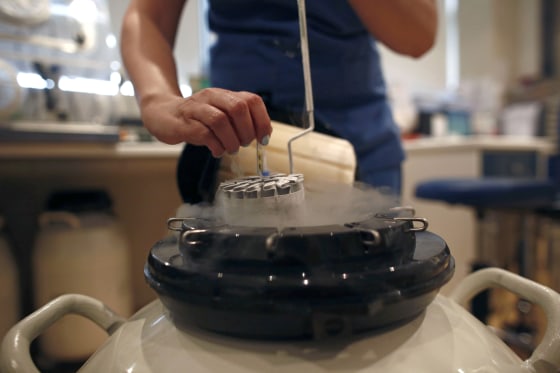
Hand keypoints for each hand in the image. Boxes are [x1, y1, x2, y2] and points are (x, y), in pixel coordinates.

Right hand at [140, 88, 272, 157]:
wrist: (163, 114)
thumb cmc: (197, 119)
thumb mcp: (221, 115)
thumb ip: (240, 121)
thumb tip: (263, 134)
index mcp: (224, 95)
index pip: (251, 100)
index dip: (262, 120)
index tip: (263, 138)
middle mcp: (211, 98)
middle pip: (238, 108)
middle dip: (246, 131)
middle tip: (244, 144)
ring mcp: (196, 109)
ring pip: (220, 121)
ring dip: (231, 140)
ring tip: (231, 149)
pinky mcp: (183, 124)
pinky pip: (204, 134)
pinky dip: (216, 146)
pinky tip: (217, 151)